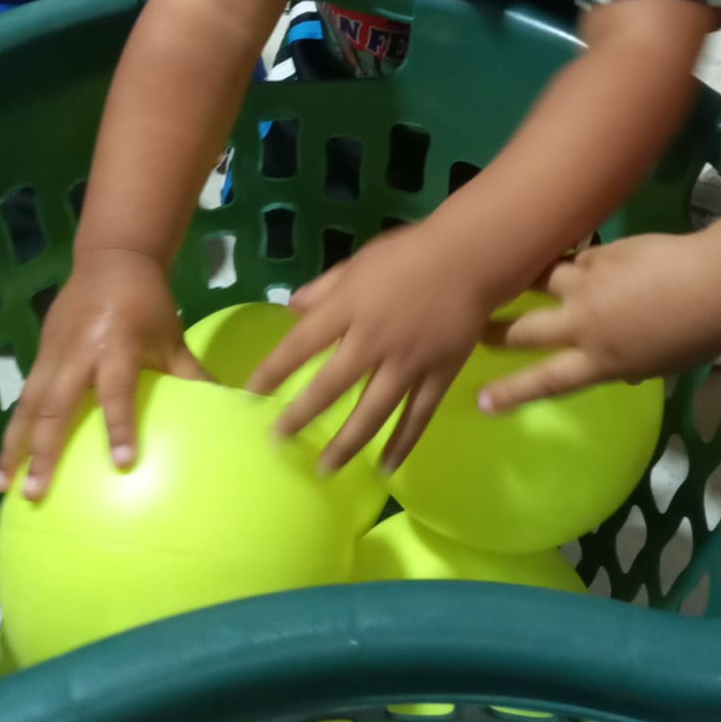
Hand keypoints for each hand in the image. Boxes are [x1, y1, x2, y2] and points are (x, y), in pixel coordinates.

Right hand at [0, 249, 210, 499]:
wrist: (113, 259)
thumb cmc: (148, 302)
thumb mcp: (171, 336)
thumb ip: (191, 374)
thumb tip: (228, 405)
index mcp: (117, 347)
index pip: (117, 393)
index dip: (121, 428)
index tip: (123, 465)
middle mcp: (78, 354)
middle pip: (56, 408)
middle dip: (44, 452)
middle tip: (35, 494)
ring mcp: (53, 353)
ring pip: (28, 405)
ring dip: (14, 445)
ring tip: (4, 485)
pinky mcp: (40, 352)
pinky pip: (24, 394)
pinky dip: (15, 426)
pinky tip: (8, 455)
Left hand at [247, 226, 492, 472]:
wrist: (471, 256)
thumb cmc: (410, 253)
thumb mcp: (358, 262)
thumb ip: (324, 288)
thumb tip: (290, 309)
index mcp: (348, 307)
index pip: (299, 345)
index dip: (272, 372)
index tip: (250, 395)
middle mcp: (373, 340)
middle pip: (331, 387)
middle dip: (300, 416)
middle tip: (278, 440)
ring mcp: (408, 362)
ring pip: (373, 413)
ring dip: (347, 444)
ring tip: (324, 468)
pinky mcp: (439, 375)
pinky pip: (418, 416)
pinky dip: (402, 444)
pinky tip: (386, 468)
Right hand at [479, 233, 712, 409]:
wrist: (714, 284)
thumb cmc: (698, 336)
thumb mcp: (657, 365)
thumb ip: (624, 364)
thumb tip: (613, 363)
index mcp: (600, 362)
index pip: (545, 382)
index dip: (511, 392)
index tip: (481, 400)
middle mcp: (584, 324)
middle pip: (525, 329)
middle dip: (497, 331)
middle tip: (478, 327)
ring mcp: (587, 285)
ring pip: (541, 281)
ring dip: (528, 282)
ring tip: (516, 276)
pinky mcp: (600, 255)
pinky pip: (578, 259)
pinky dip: (580, 264)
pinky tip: (592, 262)